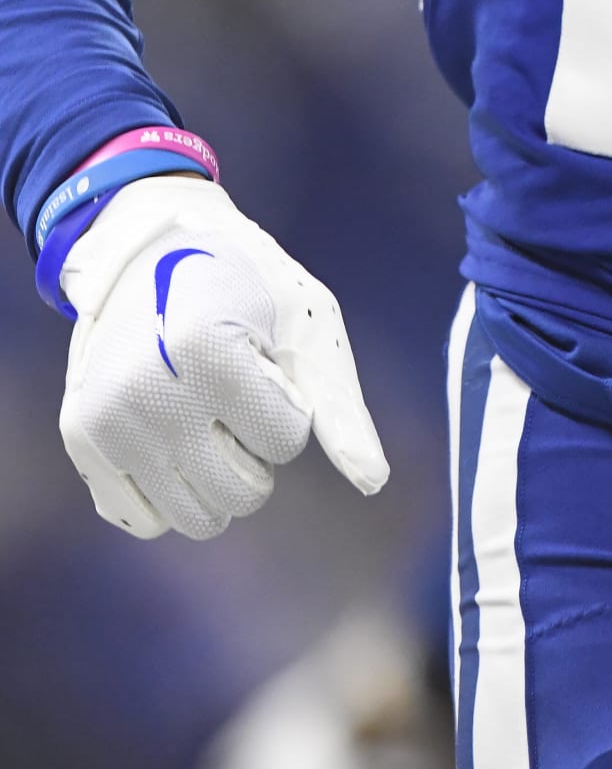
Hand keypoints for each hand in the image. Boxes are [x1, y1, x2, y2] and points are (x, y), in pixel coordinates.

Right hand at [58, 175, 387, 539]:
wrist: (152, 247)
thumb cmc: (246, 284)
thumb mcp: (307, 324)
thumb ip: (340, 407)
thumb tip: (374, 482)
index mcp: (208, 353)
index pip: (286, 440)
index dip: (289, 403)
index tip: (265, 360)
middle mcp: (148, 394)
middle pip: (243, 494)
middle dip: (257, 449)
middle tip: (236, 390)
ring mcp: (107, 422)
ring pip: (197, 518)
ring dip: (217, 476)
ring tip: (204, 410)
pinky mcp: (81, 440)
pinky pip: (142, 520)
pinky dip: (170, 492)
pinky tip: (171, 436)